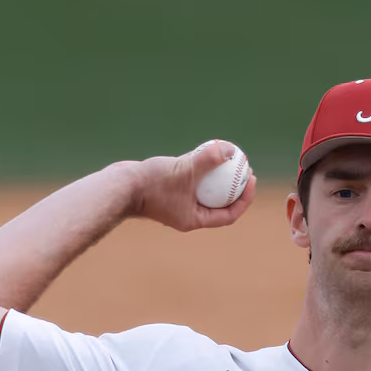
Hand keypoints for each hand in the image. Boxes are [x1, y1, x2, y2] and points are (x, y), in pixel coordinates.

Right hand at [121, 140, 256, 231]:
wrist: (119, 186)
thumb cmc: (151, 183)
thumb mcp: (184, 169)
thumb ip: (207, 159)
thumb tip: (229, 150)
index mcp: (194, 220)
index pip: (229, 214)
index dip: (245, 198)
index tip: (251, 180)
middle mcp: (187, 215)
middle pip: (220, 204)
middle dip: (235, 188)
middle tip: (245, 169)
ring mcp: (177, 204)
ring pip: (205, 192)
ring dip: (218, 178)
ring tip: (229, 159)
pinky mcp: (169, 191)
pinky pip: (192, 182)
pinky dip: (201, 171)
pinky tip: (206, 153)